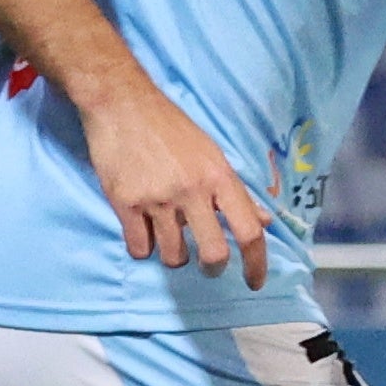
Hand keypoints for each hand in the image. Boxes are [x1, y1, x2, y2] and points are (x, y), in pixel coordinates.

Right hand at [83, 76, 276, 286]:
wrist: (122, 103)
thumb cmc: (171, 128)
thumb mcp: (212, 155)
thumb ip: (236, 192)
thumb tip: (264, 222)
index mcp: (219, 178)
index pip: (249, 231)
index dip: (257, 264)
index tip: (255, 282)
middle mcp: (192, 190)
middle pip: (213, 254)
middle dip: (213, 268)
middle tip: (208, 265)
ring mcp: (157, 198)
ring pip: (173, 256)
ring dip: (174, 255)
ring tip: (169, 234)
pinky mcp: (124, 202)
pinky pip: (139, 248)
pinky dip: (143, 246)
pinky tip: (144, 230)